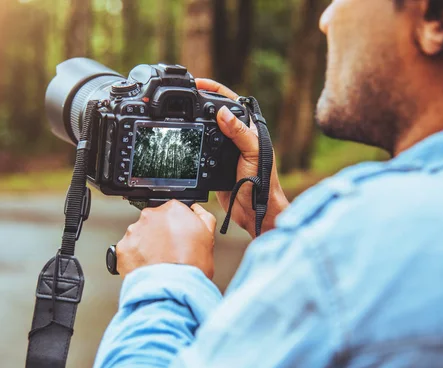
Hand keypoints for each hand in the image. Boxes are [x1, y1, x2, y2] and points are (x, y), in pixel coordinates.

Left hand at [116, 200, 216, 278]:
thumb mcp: (208, 237)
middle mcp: (151, 216)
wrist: (173, 289)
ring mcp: (134, 231)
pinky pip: (128, 251)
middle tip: (167, 252)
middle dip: (158, 234)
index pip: (172, 211)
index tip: (176, 237)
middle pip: (153, 221)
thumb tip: (196, 210)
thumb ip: (202, 217)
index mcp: (173, 210)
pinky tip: (146, 267)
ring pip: (139, 235)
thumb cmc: (191, 266)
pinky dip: (134, 258)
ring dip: (145, 246)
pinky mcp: (123, 247)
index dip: (175, 226)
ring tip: (157, 262)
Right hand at [196, 78, 288, 237]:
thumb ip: (240, 132)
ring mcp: (223, 150)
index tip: (197, 84)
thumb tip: (222, 113)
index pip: (230, 102)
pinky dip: (191, 143)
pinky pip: (200, 149)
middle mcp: (235, 136)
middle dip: (200, 103)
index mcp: (248, 128)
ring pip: (205, 130)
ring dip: (194, 123)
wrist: (255, 209)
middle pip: (214, 113)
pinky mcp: (213, 164)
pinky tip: (183, 139)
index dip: (214, 90)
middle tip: (183, 96)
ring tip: (179, 114)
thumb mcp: (253, 152)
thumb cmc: (263, 181)